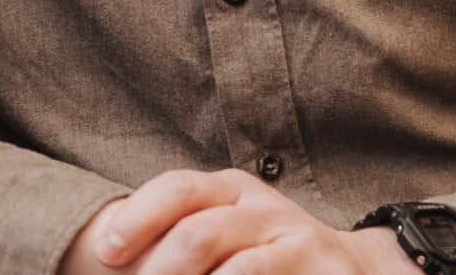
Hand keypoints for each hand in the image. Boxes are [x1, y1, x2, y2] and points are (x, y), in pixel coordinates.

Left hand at [61, 171, 421, 274]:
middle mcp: (262, 205)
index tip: (105, 254)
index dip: (137, 217)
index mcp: (230, 188)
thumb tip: (109, 255)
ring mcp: (294, 237)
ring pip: (236, 270)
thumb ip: (179, 234)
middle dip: (158, 271)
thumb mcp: (227, 228)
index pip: (178, 189)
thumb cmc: (265, 251)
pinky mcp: (320, 270)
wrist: (350, 268)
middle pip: (198, 234)